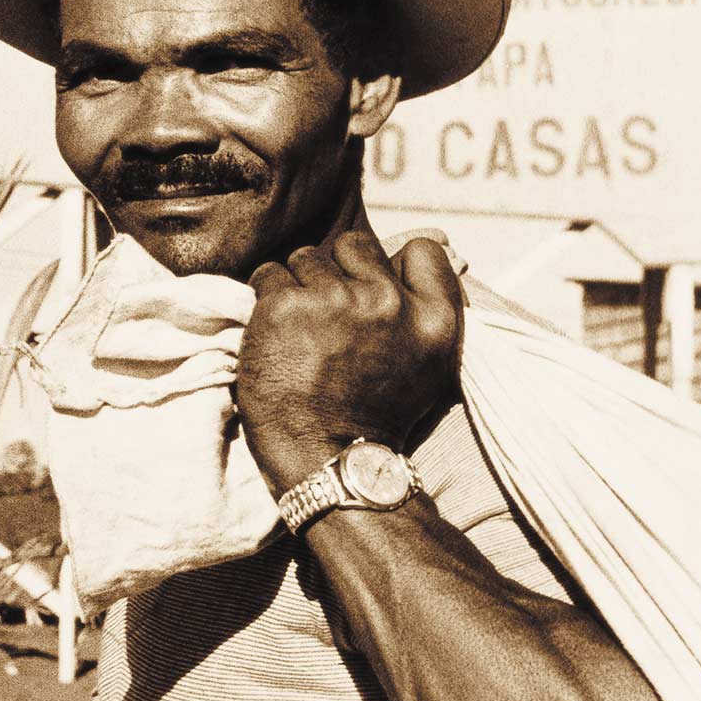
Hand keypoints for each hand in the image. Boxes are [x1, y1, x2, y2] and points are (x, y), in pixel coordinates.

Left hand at [235, 231, 462, 493]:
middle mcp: (389, 301)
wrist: (325, 461)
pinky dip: (264, 300)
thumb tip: (429, 240)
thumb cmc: (372, 416)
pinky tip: (272, 335)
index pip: (423, 251)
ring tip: (299, 333)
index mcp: (435, 318)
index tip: (371, 293)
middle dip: (337, 272)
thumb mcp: (426, 363)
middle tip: (326, 319)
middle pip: (354, 245)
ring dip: (297, 287)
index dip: (391, 266)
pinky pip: (267, 275)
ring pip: (306, 259)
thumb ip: (427, 304)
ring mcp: (335, 300)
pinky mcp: (284, 305)